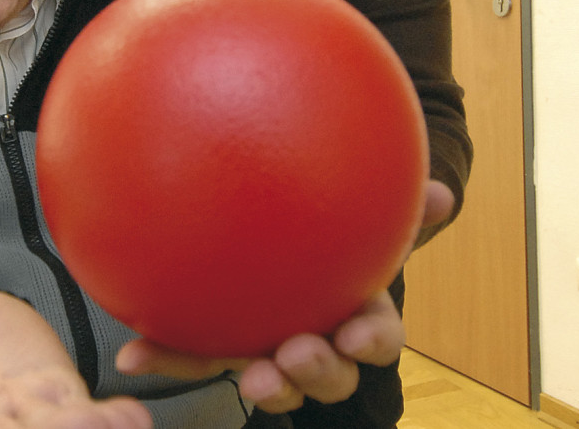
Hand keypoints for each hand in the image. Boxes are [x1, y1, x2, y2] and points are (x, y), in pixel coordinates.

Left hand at [113, 179, 455, 413]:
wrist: (283, 243)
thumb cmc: (337, 236)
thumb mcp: (366, 216)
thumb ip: (397, 205)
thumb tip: (444, 194)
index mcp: (356, 314)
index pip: (375, 335)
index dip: (370, 341)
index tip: (358, 333)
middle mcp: (316, 342)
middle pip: (327, 373)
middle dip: (316, 373)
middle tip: (297, 353)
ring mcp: (267, 352)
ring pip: (268, 381)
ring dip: (261, 384)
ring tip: (247, 377)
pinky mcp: (219, 350)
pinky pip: (193, 356)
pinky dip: (165, 358)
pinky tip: (134, 354)